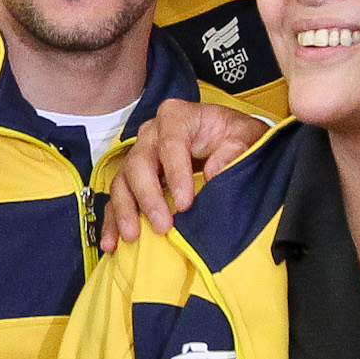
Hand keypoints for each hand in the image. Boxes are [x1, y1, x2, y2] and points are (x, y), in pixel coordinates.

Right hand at [101, 99, 267, 251]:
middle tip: (162, 226)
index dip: (175, 173)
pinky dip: (113, 220)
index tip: (185, 204)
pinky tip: (112, 242)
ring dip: (125, 210)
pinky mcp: (133, 176)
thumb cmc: (233, 135)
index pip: (171, 143)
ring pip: (123, 181)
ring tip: (132, 237)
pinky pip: (118, 197)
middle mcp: (152, 133)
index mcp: (177, 116)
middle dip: (148, 197)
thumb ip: (236, 149)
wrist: (225, 138)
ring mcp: (139, 155)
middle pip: (139, 163)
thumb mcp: (247, 135)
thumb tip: (213, 171)